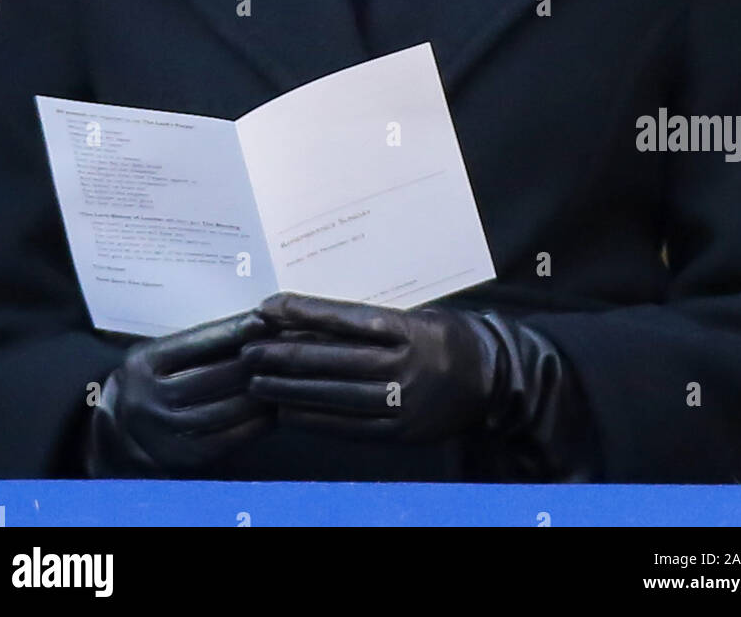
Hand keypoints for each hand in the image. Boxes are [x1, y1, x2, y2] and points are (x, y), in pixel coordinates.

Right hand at [86, 309, 275, 476]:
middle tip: (285, 348)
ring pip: (224, 408)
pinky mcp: (180, 460)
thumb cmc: (149, 384)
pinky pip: (226, 440)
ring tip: (285, 378)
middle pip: (215, 375)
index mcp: (143, 363)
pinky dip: (253, 425)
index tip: (266, 320)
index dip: (236, 330)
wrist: (114, 435)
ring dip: (260, 393)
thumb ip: (196, 344)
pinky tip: (272, 412)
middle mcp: (148, 397)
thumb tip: (252, 324)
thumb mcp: (157, 356)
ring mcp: (163, 432)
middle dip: (255, 361)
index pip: (198, 341)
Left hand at [242, 292, 501, 442]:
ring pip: (334, 394)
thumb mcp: (416, 316)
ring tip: (258, 380)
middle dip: (284, 353)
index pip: (344, 319)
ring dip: (290, 388)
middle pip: (332, 359)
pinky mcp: (400, 433)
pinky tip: (287, 410)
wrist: (492, 380)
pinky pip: (348, 426)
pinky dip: (314, 418)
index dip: (302, 313)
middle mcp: (404, 365)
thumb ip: (371, 321)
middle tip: (249, 348)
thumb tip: (310, 319)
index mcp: (408, 329)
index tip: (266, 307)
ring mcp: (403, 402)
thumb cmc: (445, 337)